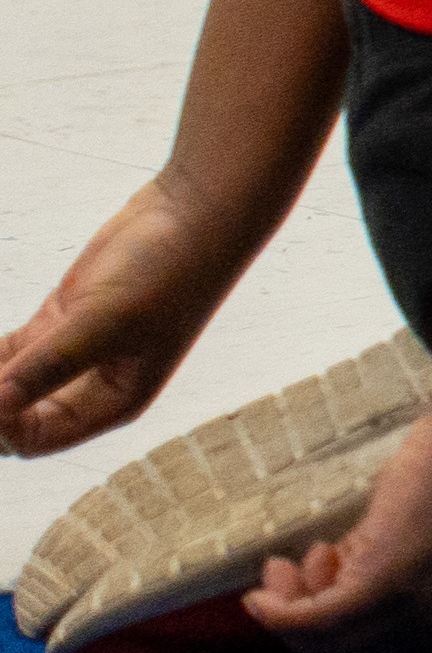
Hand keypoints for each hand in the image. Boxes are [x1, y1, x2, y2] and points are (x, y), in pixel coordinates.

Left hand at [1, 170, 285, 456]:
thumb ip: (48, 365)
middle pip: (14, 416)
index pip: (34, 437)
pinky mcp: (58, 322)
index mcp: (112, 402)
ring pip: (5, 383)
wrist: (192, 214)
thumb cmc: (167, 273)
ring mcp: (69, 353)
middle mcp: (89, 387)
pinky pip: (5, 352)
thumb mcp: (105, 322)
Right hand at [248, 392, 431, 652]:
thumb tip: (323, 592)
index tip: (304, 596)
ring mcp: (414, 607)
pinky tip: (263, 591)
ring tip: (287, 564)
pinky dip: (280, 613)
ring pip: (325, 643)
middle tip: (283, 576)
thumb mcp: (425, 544)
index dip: (324, 636)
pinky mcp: (388, 578)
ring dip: (288, 610)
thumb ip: (386, 579)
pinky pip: (316, 619)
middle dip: (297, 626)